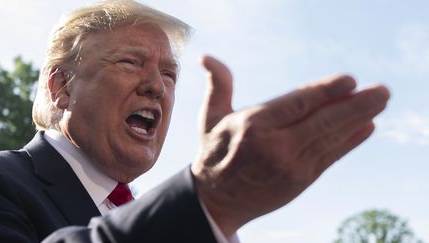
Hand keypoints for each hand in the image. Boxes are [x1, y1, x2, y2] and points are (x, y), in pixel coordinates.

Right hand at [191, 56, 389, 236]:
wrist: (216, 200)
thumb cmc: (215, 153)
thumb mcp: (210, 118)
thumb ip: (218, 86)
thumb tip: (207, 58)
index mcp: (253, 125)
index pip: (297, 104)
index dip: (325, 92)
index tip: (349, 80)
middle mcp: (275, 146)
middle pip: (322, 122)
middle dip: (355, 105)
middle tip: (381, 91)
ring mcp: (290, 166)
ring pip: (330, 138)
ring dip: (358, 120)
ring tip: (379, 104)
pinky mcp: (300, 180)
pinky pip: (330, 157)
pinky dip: (349, 142)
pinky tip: (365, 128)